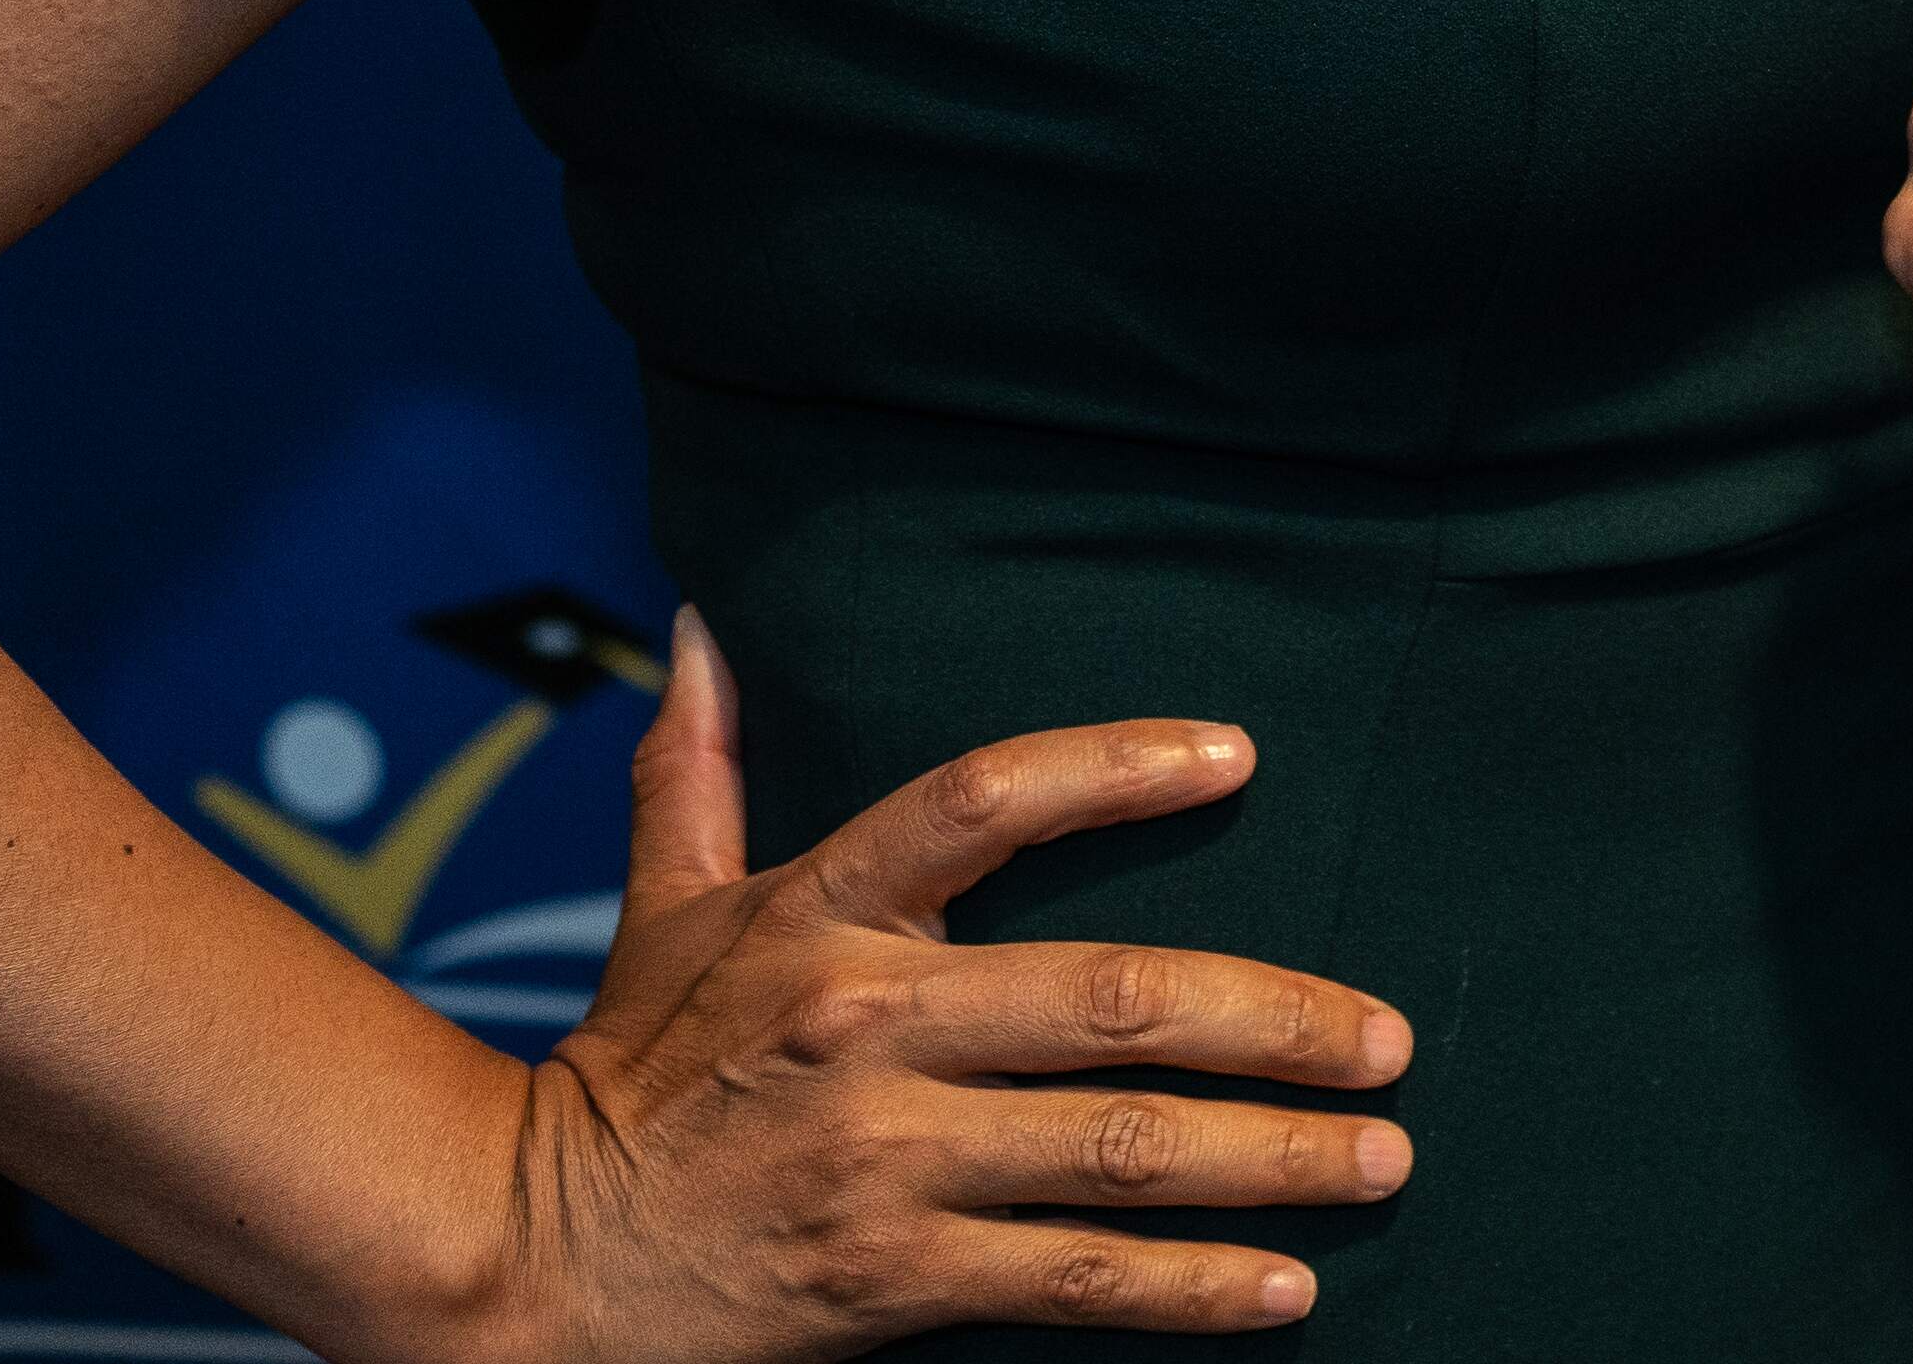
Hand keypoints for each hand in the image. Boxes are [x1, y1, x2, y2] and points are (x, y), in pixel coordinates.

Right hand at [477, 612, 1409, 1354]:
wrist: (520, 1260)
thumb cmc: (625, 1071)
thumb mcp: (660, 908)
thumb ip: (695, 768)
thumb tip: (697, 626)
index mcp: (821, 915)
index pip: (984, 801)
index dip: (1116, 767)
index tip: (1241, 756)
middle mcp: (867, 1024)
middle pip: (1115, 999)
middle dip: (1279, 1021)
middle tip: (1392, 1039)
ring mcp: (884, 1158)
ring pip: (1121, 1147)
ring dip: (1275, 1157)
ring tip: (1381, 1154)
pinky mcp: (888, 1277)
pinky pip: (1073, 1279)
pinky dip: (1191, 1286)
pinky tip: (1290, 1287)